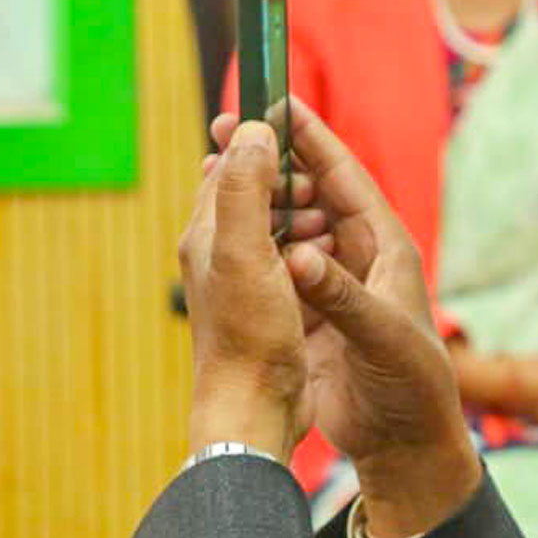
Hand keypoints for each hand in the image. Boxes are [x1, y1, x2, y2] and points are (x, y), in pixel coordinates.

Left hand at [182, 121, 311, 459]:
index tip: (291, 128)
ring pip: (278, 231)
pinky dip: (314, 254)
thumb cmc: (249, 337)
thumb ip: (244, 189)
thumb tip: (250, 131)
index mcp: (207, 236)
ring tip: (328, 225)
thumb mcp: (246, 252)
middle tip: (315, 189)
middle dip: (288, 183)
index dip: (257, 145)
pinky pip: (294, 265)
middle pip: (254, 197)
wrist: (256, 409)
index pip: (226, 168)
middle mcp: (221, 257)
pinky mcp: (271, 311)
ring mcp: (246, 285)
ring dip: (305, 219)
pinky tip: (331, 262)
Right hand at [209, 100, 479, 537]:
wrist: (405, 441)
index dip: (312, 139)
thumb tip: (297, 258)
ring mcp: (334, 284)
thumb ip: (342, 297)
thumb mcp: (381, 337)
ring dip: (258, 205)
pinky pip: (277, 268)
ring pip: (289, 229)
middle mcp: (360, 257)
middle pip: (311, 194)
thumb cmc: (413, 385)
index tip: (278, 100)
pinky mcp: (312, 314)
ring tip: (213, 177)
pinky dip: (254, 250)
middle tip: (226, 131)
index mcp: (387, 248)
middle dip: (271, 162)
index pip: (345, 178)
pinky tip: (221, 236)